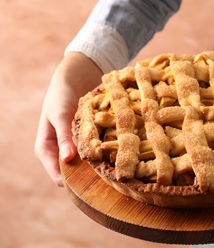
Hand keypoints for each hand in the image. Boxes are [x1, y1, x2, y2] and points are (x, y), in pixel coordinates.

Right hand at [35, 52, 102, 185]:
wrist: (72, 80)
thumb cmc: (61, 97)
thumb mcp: (60, 116)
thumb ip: (64, 136)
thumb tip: (67, 159)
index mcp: (46, 149)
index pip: (57, 175)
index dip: (72, 182)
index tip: (90, 185)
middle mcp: (60, 151)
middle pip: (73, 173)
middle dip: (87, 176)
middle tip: (107, 178)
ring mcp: (73, 147)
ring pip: (85, 164)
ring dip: (97, 165)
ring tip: (114, 167)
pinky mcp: (86, 140)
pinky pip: (94, 152)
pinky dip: (102, 154)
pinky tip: (116, 154)